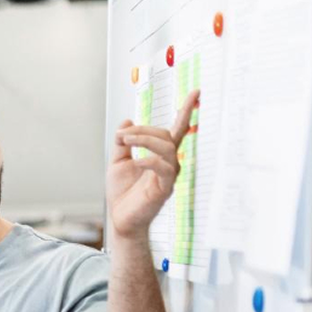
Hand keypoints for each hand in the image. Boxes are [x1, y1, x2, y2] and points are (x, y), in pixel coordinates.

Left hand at [107, 91, 197, 242]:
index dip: (186, 111)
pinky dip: (149, 160)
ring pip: (166, 148)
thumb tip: (126, 121)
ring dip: (144, 140)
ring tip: (126, 142)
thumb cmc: (123, 193)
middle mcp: (169, 163)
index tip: (195, 92)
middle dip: (143, 130)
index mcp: (160, 155)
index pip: (176, 130)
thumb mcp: (117, 162)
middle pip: (165, 135)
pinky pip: (164, 168)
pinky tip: (136, 162)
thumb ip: (123, 143)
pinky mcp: (165, 188)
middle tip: (123, 135)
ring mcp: (169, 175)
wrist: (120, 218)